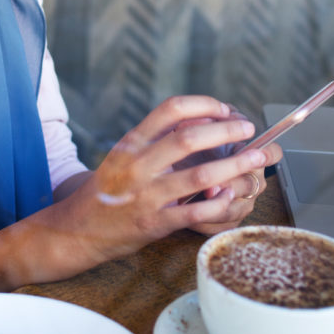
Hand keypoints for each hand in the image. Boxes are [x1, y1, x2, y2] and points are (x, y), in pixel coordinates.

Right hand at [23, 96, 275, 279]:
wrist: (77, 229)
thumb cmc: (107, 189)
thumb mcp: (123, 155)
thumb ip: (155, 139)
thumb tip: (199, 119)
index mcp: (131, 143)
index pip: (170, 110)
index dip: (203, 105)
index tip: (223, 108)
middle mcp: (137, 166)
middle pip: (189, 139)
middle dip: (226, 131)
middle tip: (247, 128)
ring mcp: (146, 196)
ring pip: (200, 177)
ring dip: (234, 166)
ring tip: (256, 158)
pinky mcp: (154, 224)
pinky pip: (195, 212)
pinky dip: (218, 203)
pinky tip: (231, 196)